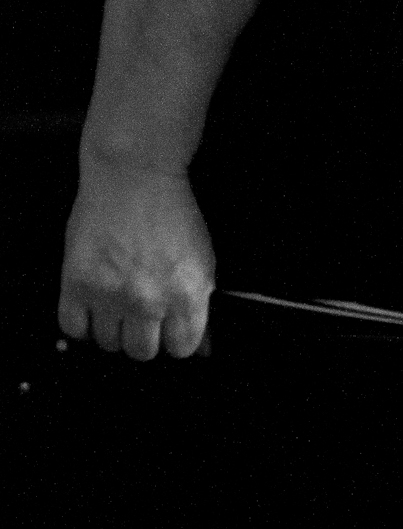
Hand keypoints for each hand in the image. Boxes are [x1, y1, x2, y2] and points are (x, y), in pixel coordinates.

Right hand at [57, 158, 215, 359]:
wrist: (135, 177)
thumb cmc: (172, 214)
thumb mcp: (203, 260)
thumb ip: (201, 304)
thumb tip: (201, 345)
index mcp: (187, 293)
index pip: (182, 348)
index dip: (175, 341)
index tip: (170, 332)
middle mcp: (149, 300)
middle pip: (142, 352)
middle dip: (144, 337)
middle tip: (142, 317)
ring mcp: (110, 294)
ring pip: (108, 344)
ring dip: (113, 330)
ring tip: (117, 307)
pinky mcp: (76, 282)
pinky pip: (73, 328)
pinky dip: (82, 323)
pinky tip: (92, 306)